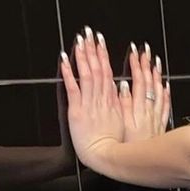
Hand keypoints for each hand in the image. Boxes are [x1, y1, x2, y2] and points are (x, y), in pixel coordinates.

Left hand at [59, 26, 126, 168]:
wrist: (105, 158)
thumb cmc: (115, 145)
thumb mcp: (123, 121)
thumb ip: (122, 102)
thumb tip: (124, 85)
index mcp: (111, 100)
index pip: (107, 72)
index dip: (103, 55)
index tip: (100, 41)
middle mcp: (101, 98)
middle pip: (98, 69)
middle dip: (93, 49)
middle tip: (90, 32)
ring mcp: (89, 103)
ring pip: (88, 74)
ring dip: (83, 56)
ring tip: (80, 39)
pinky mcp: (77, 111)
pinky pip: (73, 88)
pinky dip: (69, 72)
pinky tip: (65, 58)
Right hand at [121, 40, 171, 141]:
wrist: (140, 164)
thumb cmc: (127, 146)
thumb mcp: (121, 123)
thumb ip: (122, 103)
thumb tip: (122, 85)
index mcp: (137, 107)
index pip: (138, 80)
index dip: (136, 65)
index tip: (134, 52)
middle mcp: (149, 109)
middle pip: (150, 82)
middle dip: (146, 65)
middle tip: (145, 50)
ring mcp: (156, 116)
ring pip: (159, 91)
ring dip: (157, 75)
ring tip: (155, 61)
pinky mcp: (160, 125)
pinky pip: (165, 105)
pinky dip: (166, 93)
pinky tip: (166, 85)